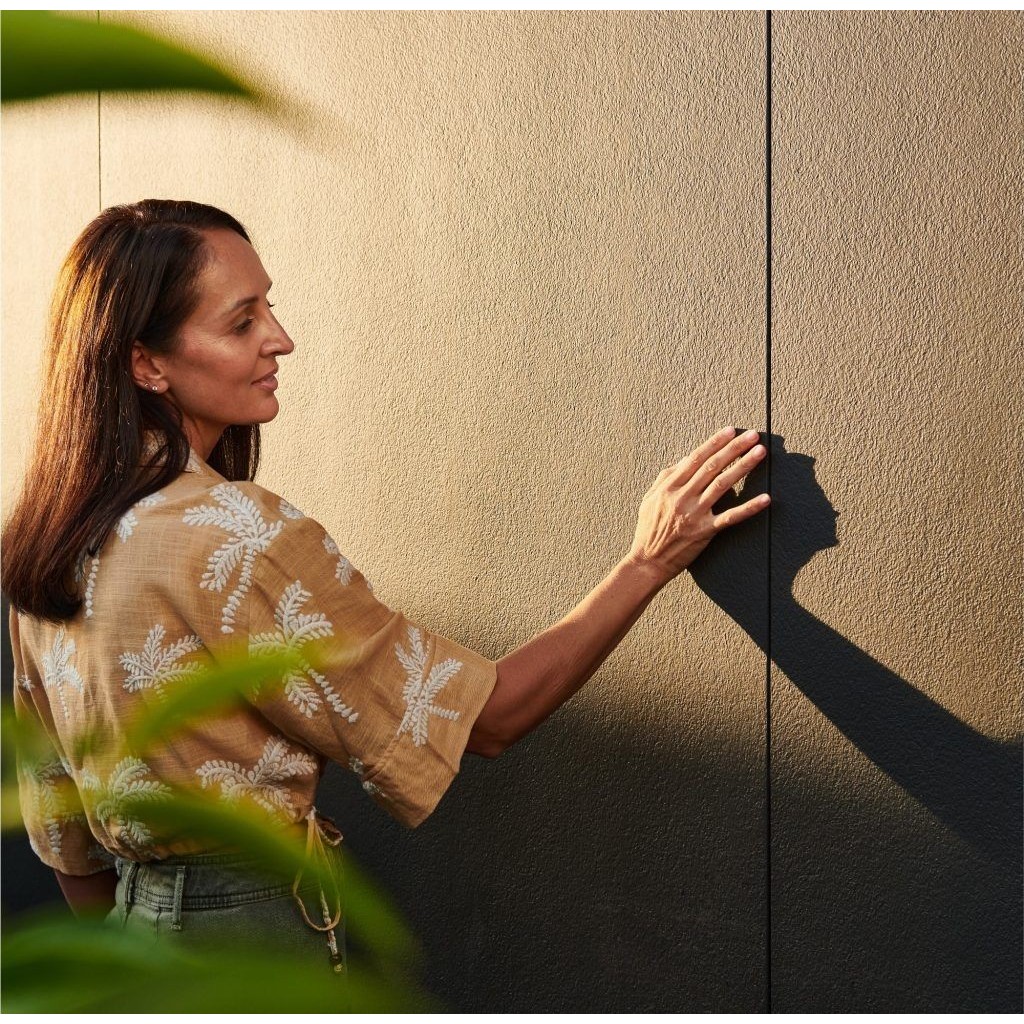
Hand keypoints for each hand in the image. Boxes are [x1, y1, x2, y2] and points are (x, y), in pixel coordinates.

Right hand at [626, 427, 769, 582]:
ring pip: (723, 484)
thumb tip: (686, 459)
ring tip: (759, 453)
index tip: (730, 431)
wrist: (648, 562)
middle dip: (734, 448)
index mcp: (669, 487)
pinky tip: (766, 498)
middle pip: (712, 466)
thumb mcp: (650, 499)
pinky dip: (749, 508)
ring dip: (743, 466)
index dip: (714, 443)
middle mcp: (682, 497)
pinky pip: (730, 517)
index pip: (695, 458)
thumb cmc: (648, 530)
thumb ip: (666, 477)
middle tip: (752, 436)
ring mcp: (694, 514)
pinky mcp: (705, 531)